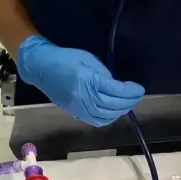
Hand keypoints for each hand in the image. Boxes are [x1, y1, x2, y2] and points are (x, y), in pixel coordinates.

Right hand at [16, 35, 144, 126]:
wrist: (41, 67)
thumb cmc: (65, 58)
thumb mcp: (88, 60)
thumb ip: (103, 74)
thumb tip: (117, 86)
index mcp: (87, 81)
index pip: (115, 90)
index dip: (130, 91)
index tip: (139, 88)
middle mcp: (83, 97)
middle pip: (112, 105)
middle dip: (129, 102)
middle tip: (137, 96)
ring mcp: (78, 107)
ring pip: (105, 116)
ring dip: (120, 112)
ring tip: (128, 104)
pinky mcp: (74, 112)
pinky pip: (95, 120)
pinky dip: (108, 118)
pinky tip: (114, 112)